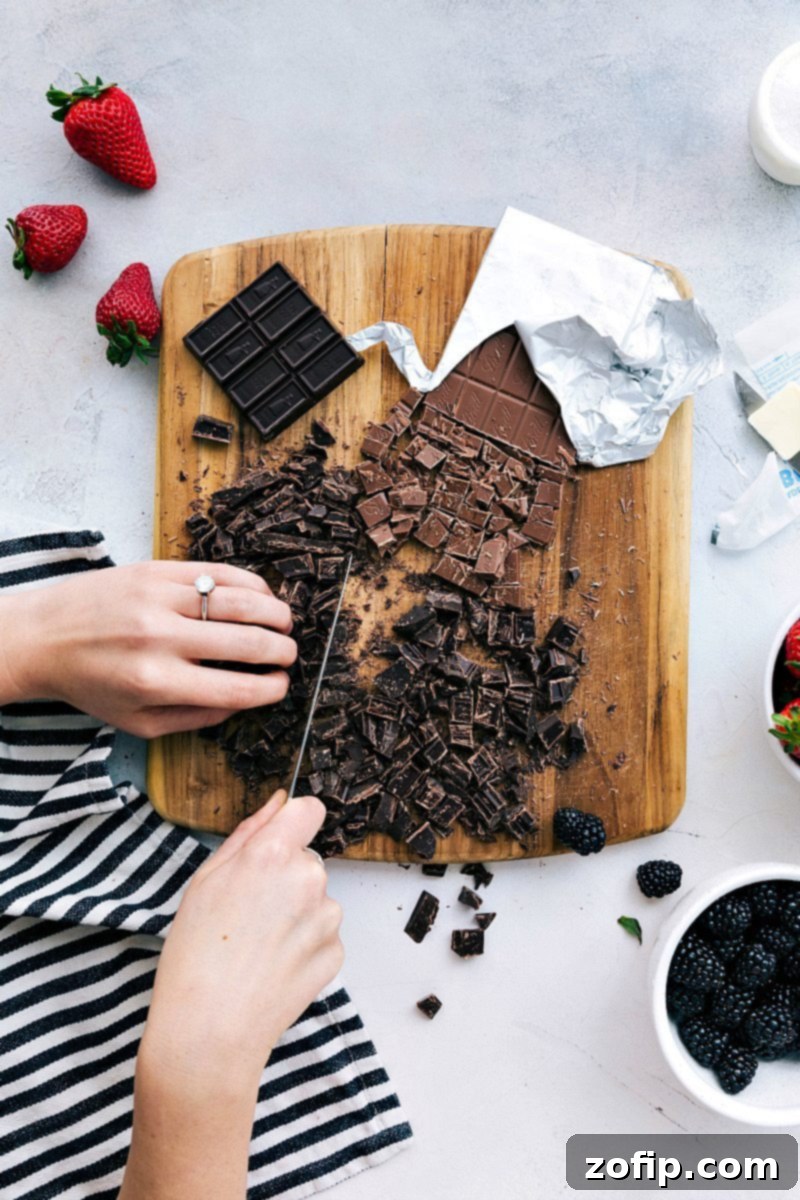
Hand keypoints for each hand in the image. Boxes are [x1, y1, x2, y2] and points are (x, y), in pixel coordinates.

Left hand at [0, 560, 296, 735]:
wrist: (43, 637)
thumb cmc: (92, 684)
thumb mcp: (139, 722)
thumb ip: (196, 717)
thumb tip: (245, 701)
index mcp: (157, 682)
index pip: (239, 688)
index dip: (272, 688)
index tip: (281, 685)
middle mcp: (161, 638)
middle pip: (249, 642)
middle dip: (282, 651)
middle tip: (289, 656)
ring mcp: (159, 598)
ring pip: (241, 601)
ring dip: (276, 614)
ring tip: (284, 625)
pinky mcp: (157, 570)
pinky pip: (219, 573)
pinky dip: (250, 585)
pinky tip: (261, 597)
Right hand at [119, 792, 342, 1199]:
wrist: (209, 1033)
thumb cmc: (194, 956)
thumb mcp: (205, 881)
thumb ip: (248, 833)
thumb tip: (277, 801)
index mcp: (272, 854)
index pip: (309, 810)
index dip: (294, 824)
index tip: (278, 844)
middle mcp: (308, 879)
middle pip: (307, 860)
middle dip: (285, 877)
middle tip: (248, 914)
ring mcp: (327, 918)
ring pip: (316, 900)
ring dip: (295, 914)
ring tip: (256, 947)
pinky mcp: (335, 953)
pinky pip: (322, 936)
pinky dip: (303, 947)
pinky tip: (271, 968)